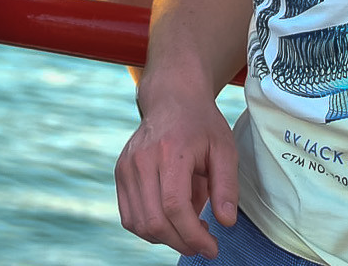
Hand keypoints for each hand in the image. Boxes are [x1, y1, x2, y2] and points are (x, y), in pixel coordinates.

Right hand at [115, 89, 239, 258]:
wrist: (172, 99)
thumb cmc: (201, 124)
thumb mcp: (224, 149)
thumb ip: (226, 187)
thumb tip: (226, 222)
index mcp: (170, 151)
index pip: (174, 206)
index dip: (193, 235)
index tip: (212, 248)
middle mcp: (142, 159)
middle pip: (155, 220)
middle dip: (182, 243)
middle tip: (204, 245)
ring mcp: (126, 166)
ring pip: (139, 224)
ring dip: (166, 239)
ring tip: (189, 230)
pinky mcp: (120, 173)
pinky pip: (129, 216)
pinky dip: (149, 229)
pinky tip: (171, 222)